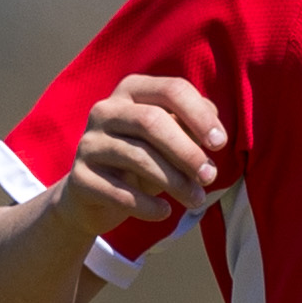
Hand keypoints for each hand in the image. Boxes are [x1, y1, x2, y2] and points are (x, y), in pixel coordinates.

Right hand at [58, 72, 227, 244]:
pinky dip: (147, 205)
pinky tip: (164, 212)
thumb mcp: (167, 141)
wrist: (92, 198)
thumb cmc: (140, 162)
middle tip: (210, 176)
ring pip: (137, 157)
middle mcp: (106, 110)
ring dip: (174, 182)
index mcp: (131, 91)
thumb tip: (214, 125)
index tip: (220, 144)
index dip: (199, 116)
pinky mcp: (80, 177)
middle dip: (187, 151)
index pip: (171, 90)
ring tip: (196, 199)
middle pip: (151, 121)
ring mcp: (89, 143)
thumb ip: (189, 126)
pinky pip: (120, 192)